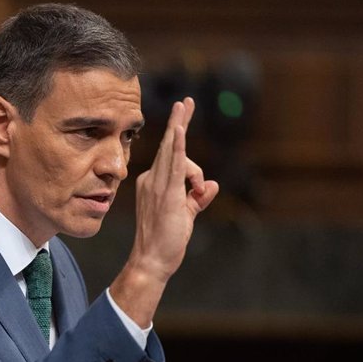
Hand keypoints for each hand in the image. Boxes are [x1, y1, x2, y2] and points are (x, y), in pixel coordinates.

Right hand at [132, 97, 217, 279]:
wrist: (151, 260)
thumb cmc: (165, 241)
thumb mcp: (184, 215)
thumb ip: (197, 199)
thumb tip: (211, 186)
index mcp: (153, 184)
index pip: (172, 158)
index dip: (178, 137)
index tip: (182, 117)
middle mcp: (151, 181)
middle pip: (170, 147)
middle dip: (179, 121)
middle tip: (186, 101)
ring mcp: (157, 187)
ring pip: (174, 154)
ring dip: (180, 129)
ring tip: (187, 113)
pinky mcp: (167, 196)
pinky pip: (174, 166)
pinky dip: (178, 147)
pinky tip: (180, 131)